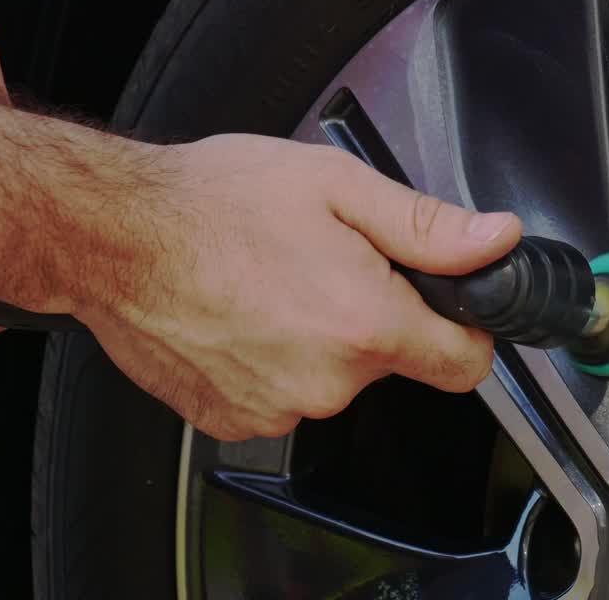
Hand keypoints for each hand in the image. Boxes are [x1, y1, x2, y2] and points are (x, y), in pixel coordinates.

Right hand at [77, 134, 521, 440]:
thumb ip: (429, 226)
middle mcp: (326, 382)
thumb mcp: (338, 188)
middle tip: (329, 265)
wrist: (111, 235)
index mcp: (364, 324)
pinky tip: (246, 316)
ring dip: (321, 339)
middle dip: (377, 317)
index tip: (444, 305)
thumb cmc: (212, 203)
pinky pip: (285, 395)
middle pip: (395, 364)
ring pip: (336, 380)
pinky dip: (276, 362)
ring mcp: (277, 409)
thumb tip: (496, 241)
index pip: (466, 364)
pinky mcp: (235, 421)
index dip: (464, 330)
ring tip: (276, 285)